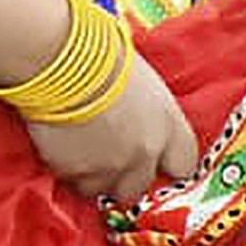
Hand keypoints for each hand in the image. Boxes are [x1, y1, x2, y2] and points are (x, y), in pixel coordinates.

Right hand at [27, 65, 198, 203]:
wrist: (64, 61)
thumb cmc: (101, 55)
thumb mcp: (140, 82)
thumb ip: (147, 112)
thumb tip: (138, 119)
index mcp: (168, 123)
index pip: (184, 164)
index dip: (166, 165)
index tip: (153, 163)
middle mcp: (147, 151)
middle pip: (141, 186)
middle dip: (125, 177)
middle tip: (107, 158)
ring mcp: (113, 166)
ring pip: (104, 189)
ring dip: (93, 176)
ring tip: (79, 150)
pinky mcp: (80, 173)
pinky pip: (75, 182)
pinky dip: (67, 170)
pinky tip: (61, 146)